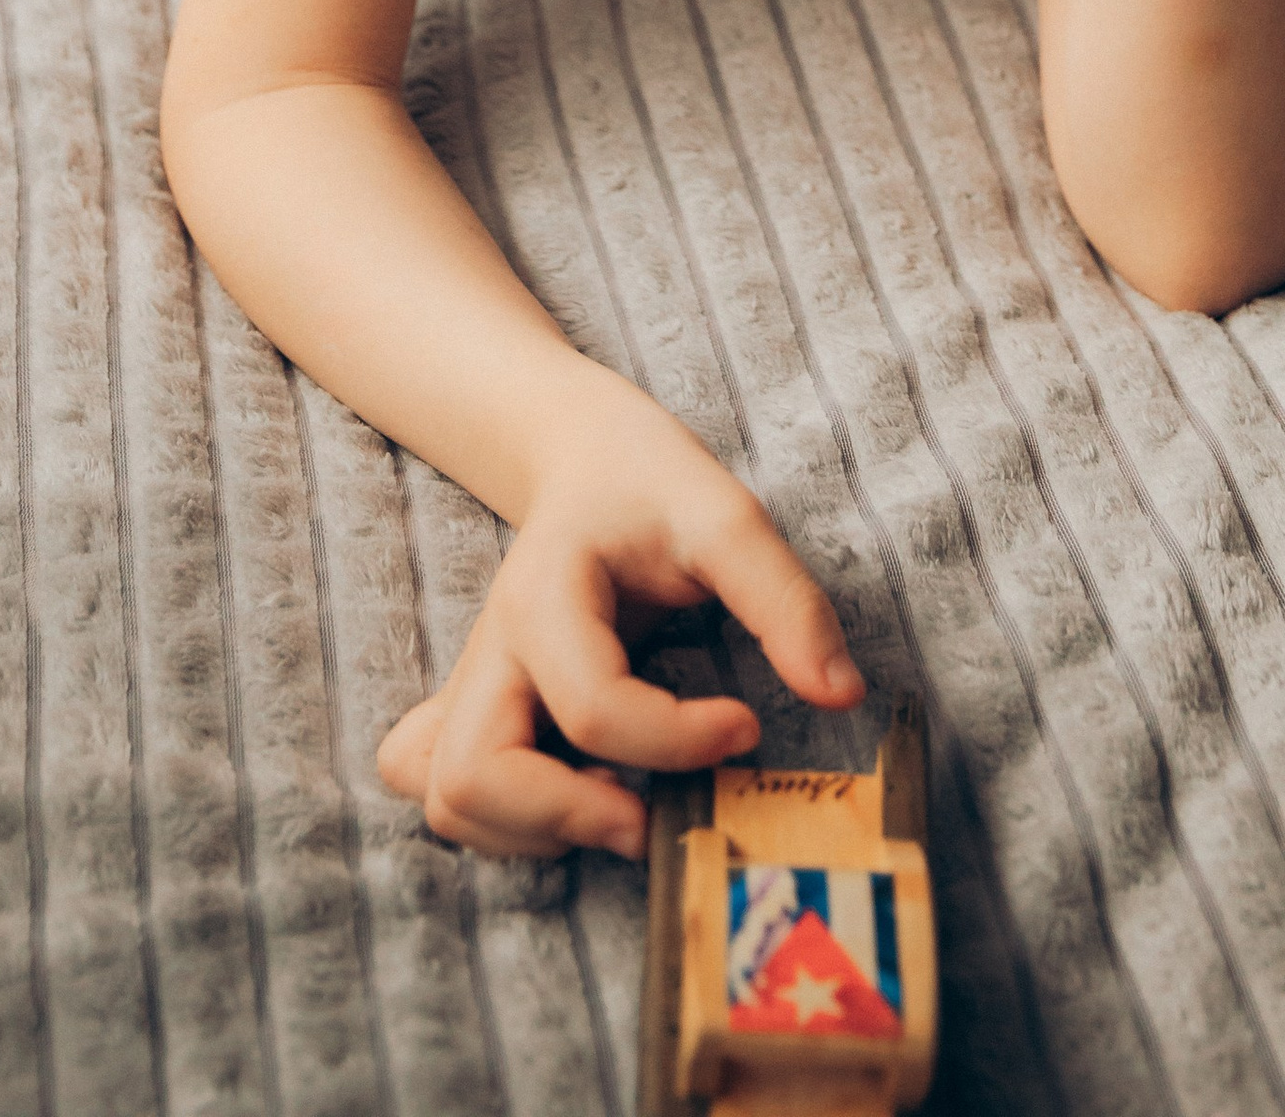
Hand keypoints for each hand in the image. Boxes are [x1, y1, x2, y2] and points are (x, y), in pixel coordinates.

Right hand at [378, 393, 861, 858]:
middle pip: (473, 776)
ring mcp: (474, 686)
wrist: (584, 454)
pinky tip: (566, 797)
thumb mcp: (725, 513)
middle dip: (569, 816)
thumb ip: (784, 600)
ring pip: (450, 799)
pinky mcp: (473, 712)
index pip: (593, 707)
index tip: (746, 723)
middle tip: (651, 811)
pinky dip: (498, 822)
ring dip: (533, 829)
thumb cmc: (650, 483)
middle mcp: (492, 650)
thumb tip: (841, 694)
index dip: (679, 739)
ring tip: (618, 800)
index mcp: (545, 595)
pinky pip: (443, 790)